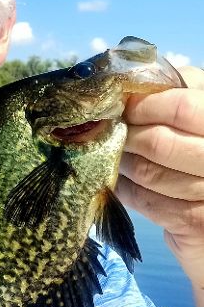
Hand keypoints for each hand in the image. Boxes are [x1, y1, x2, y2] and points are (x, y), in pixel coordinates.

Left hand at [116, 66, 203, 287]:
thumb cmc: (202, 143)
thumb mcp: (199, 107)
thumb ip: (174, 89)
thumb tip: (128, 82)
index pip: (181, 108)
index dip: (144, 106)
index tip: (124, 105)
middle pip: (158, 143)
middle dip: (126, 136)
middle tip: (113, 131)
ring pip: (147, 173)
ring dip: (121, 162)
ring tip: (117, 153)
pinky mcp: (193, 224)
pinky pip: (145, 201)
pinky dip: (125, 187)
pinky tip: (123, 178)